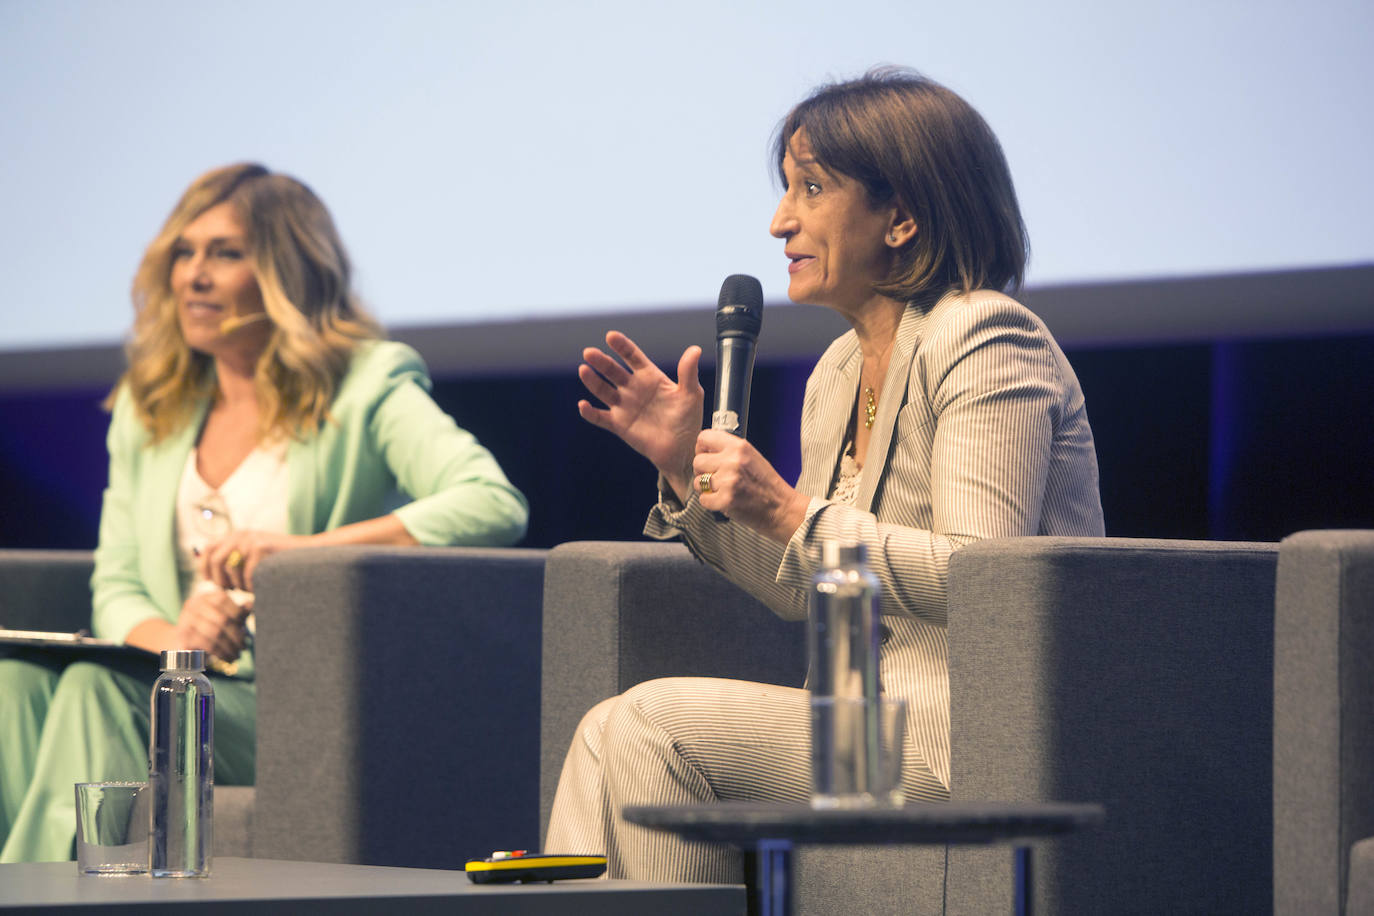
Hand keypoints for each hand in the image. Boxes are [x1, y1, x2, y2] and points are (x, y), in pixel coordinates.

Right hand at [173, 583, 251, 661]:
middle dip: (236, 636)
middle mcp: (194, 604)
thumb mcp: (225, 618)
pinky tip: (227, 658)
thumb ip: (238, 612)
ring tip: (237, 655)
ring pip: (215, 633)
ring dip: (229, 646)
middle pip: (222, 619)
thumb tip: (250, 605)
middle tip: (244, 647)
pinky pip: (206, 644)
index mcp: (206, 596)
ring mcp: (186, 619)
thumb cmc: (210, 628)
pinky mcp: (182, 635)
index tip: (246, 629)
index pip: (224, 601)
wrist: (183, 642)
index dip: (238, 615)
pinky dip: (220, 652)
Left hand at [199, 530, 310, 592]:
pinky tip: (260, 587)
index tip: (210, 582)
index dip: (204, 566)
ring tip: (248, 589)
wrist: (307, 553)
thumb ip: (235, 560)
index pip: (208, 548)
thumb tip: (209, 574)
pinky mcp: (261, 546)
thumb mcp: (254, 557)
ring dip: (238, 584)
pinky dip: (252, 585)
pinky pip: (247, 574)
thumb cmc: (280, 561)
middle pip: (215, 560)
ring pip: (231, 569)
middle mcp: (241, 534)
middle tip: (229, 590)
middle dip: (219, 579)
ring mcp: (251, 539)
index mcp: (236, 536)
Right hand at [577, 331, 704, 497]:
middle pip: (613, 371)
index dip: (622, 346)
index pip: (632, 357)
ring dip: (592, 381)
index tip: (611, 336)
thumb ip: (688, 372)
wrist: (683, 450)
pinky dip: (590, 413)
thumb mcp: (691, 394)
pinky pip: (600, 418)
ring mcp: (624, 406)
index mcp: (650, 377)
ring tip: (583, 370)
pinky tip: (583, 405)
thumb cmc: (689, 420)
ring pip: (603, 390)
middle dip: (601, 361)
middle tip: (589, 352)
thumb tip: (695, 349)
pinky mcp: (619, 425)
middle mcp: (633, 388)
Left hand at [692, 429, 810, 542]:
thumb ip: (730, 451)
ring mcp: (729, 481)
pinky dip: (710, 503)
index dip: (701, 448)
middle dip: (702, 471)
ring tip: (720, 490)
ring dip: (705, 488)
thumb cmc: (767, 485)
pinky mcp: (725, 500)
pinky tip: (722, 501)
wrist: (781, 508)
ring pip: (698, 481)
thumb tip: (706, 450)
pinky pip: (703, 499)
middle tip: (714, 477)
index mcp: (740, 447)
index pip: (704, 438)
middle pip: (697, 461)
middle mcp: (733, 461)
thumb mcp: (752, 457)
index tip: (705, 455)